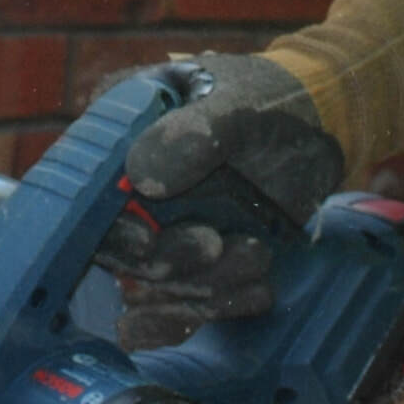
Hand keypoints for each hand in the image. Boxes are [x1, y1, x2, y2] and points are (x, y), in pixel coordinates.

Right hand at [105, 55, 345, 343]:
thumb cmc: (271, 98)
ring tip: (256, 256)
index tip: (146, 240)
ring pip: (157, 283)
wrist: (316, 126)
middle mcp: (125, 186)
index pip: (86, 193)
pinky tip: (257, 292)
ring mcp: (158, 226)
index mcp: (118, 132)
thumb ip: (193, 134)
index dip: (108, 224)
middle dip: (167, 260)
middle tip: (215, 244)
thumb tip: (139, 178)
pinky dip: (220, 304)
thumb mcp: (237, 106)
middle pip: (118, 249)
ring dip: (204, 286)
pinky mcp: (191, 260)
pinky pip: (189, 300)